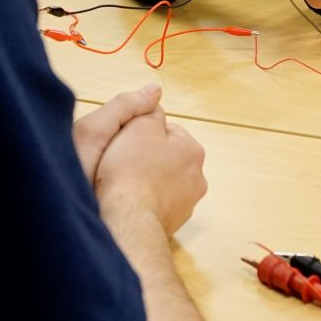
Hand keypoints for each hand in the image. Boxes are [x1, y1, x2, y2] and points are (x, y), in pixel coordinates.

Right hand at [78, 85, 205, 234]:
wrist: (128, 218)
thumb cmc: (130, 171)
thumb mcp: (136, 126)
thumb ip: (149, 110)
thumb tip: (156, 98)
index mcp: (192, 150)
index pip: (167, 130)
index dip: (141, 132)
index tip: (126, 140)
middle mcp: (198, 176)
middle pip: (167, 156)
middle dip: (148, 155)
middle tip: (123, 160)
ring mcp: (188, 202)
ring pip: (164, 180)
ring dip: (149, 178)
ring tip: (126, 182)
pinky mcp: (175, 221)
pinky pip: (160, 201)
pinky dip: (148, 199)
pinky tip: (132, 200)